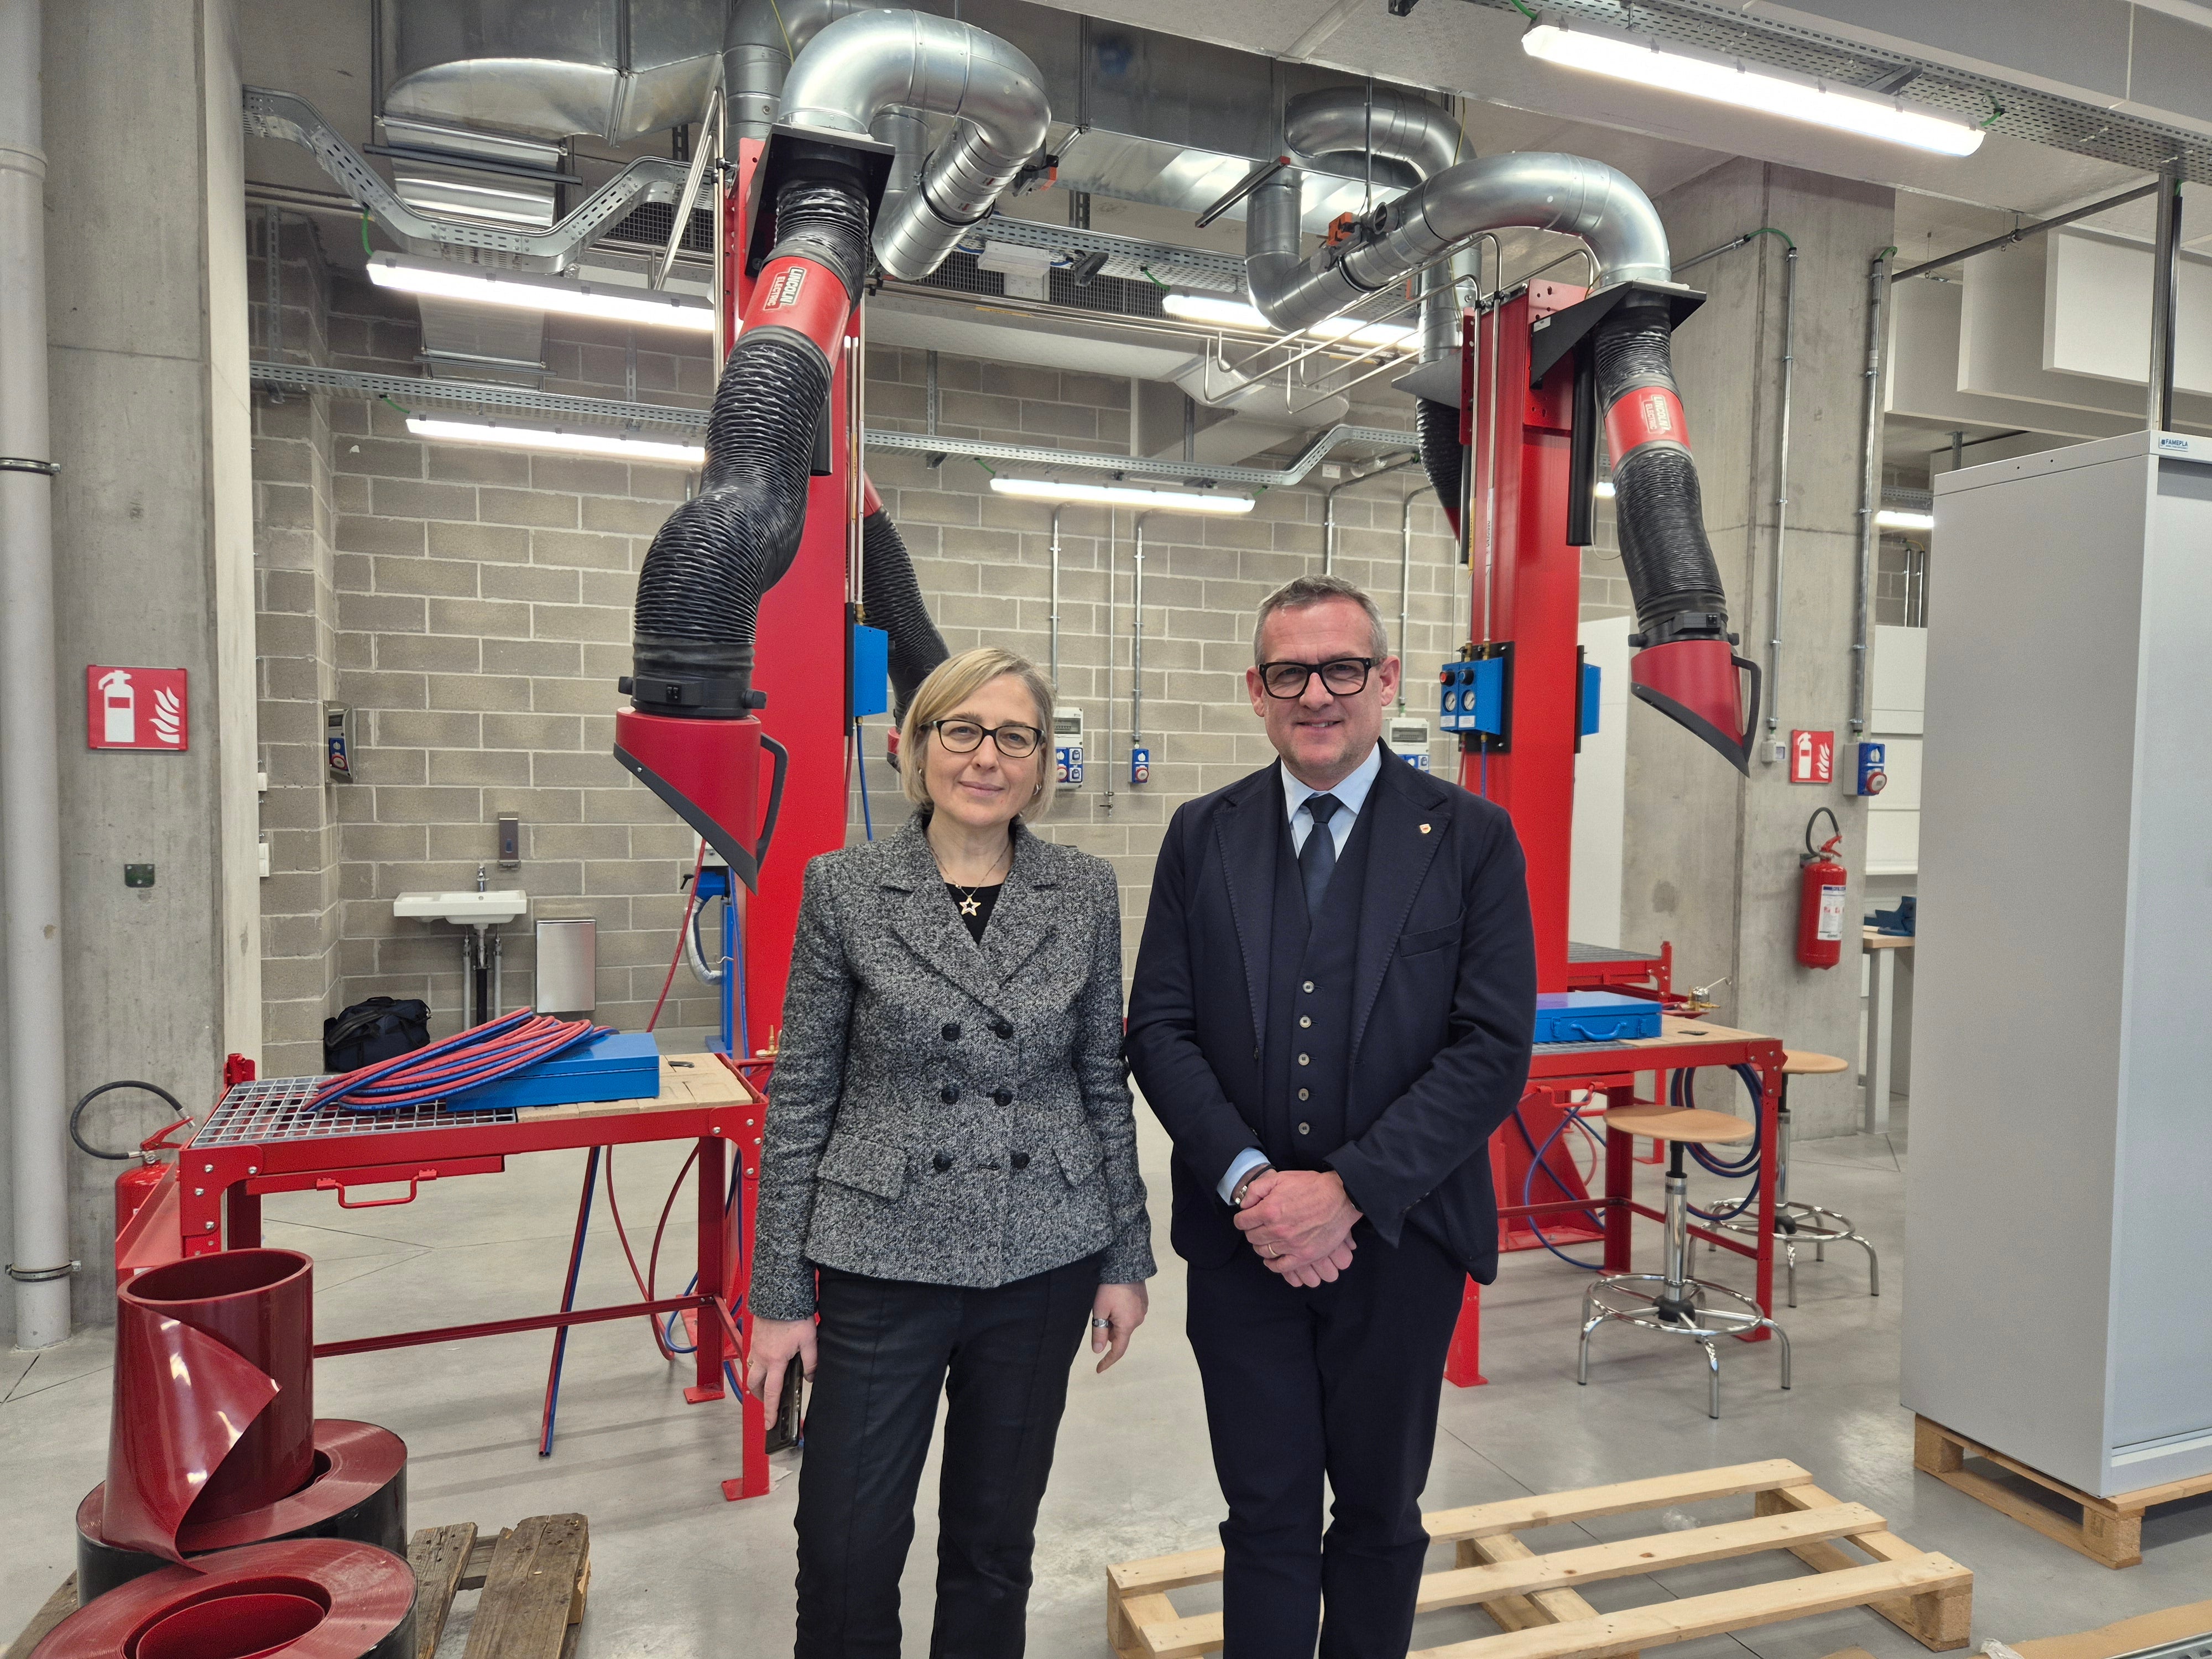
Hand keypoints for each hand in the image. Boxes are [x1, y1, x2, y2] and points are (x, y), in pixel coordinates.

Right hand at [743, 1316, 817, 1418]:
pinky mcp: (754, 1338)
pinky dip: (756, 1365)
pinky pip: (752, 1357)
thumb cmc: (794, 1315)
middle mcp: (762, 1356)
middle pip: (754, 1385)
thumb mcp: (810, 1339)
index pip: (772, 1392)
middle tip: (769, 1402)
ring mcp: (755, 1347)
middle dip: (760, 1397)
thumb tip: (810, 1377)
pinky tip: (767, 1361)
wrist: (779, 1295)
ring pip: (751, 1371)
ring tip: (768, 1383)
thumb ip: (811, 1361)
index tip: (769, 1423)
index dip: (771, 1410)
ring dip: (757, 1381)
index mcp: (775, 1360)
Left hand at [1090, 1282, 1147, 1372]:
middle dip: (1108, 1330)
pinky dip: (1121, 1313)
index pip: (1118, 1350)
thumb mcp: (1100, 1310)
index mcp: (1128, 1325)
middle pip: (1120, 1335)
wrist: (1126, 1265)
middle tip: (1099, 1313)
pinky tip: (1115, 1299)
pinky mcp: (1143, 1303)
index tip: (1098, 1369)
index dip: (1107, 1361)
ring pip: (1124, 1324)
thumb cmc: (1110, 1287)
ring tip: (1107, 1303)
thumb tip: (1098, 1351)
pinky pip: (1130, 1315)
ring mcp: (1142, 1311)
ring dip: (1114, 1321)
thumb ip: (1099, 1332)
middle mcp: (1138, 1320)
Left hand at [1234, 1169, 1361, 1283]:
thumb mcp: (1280, 1178)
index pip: (1242, 1222)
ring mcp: (1291, 1245)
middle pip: (1251, 1238)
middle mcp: (1277, 1230)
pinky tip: (1273, 1258)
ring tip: (1268, 1239)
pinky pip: (1280, 1267)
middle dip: (1252, 1231)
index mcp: (1269, 1210)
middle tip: (1259, 1226)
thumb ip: (1256, 1189)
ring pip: (1263, 1252)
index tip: (1247, 1218)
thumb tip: (1244, 1205)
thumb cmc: (1311, 1186)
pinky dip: (1273, 1264)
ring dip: (1262, 1245)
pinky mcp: (1304, 1256)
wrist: (1341, 1197)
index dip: (1243, 1219)